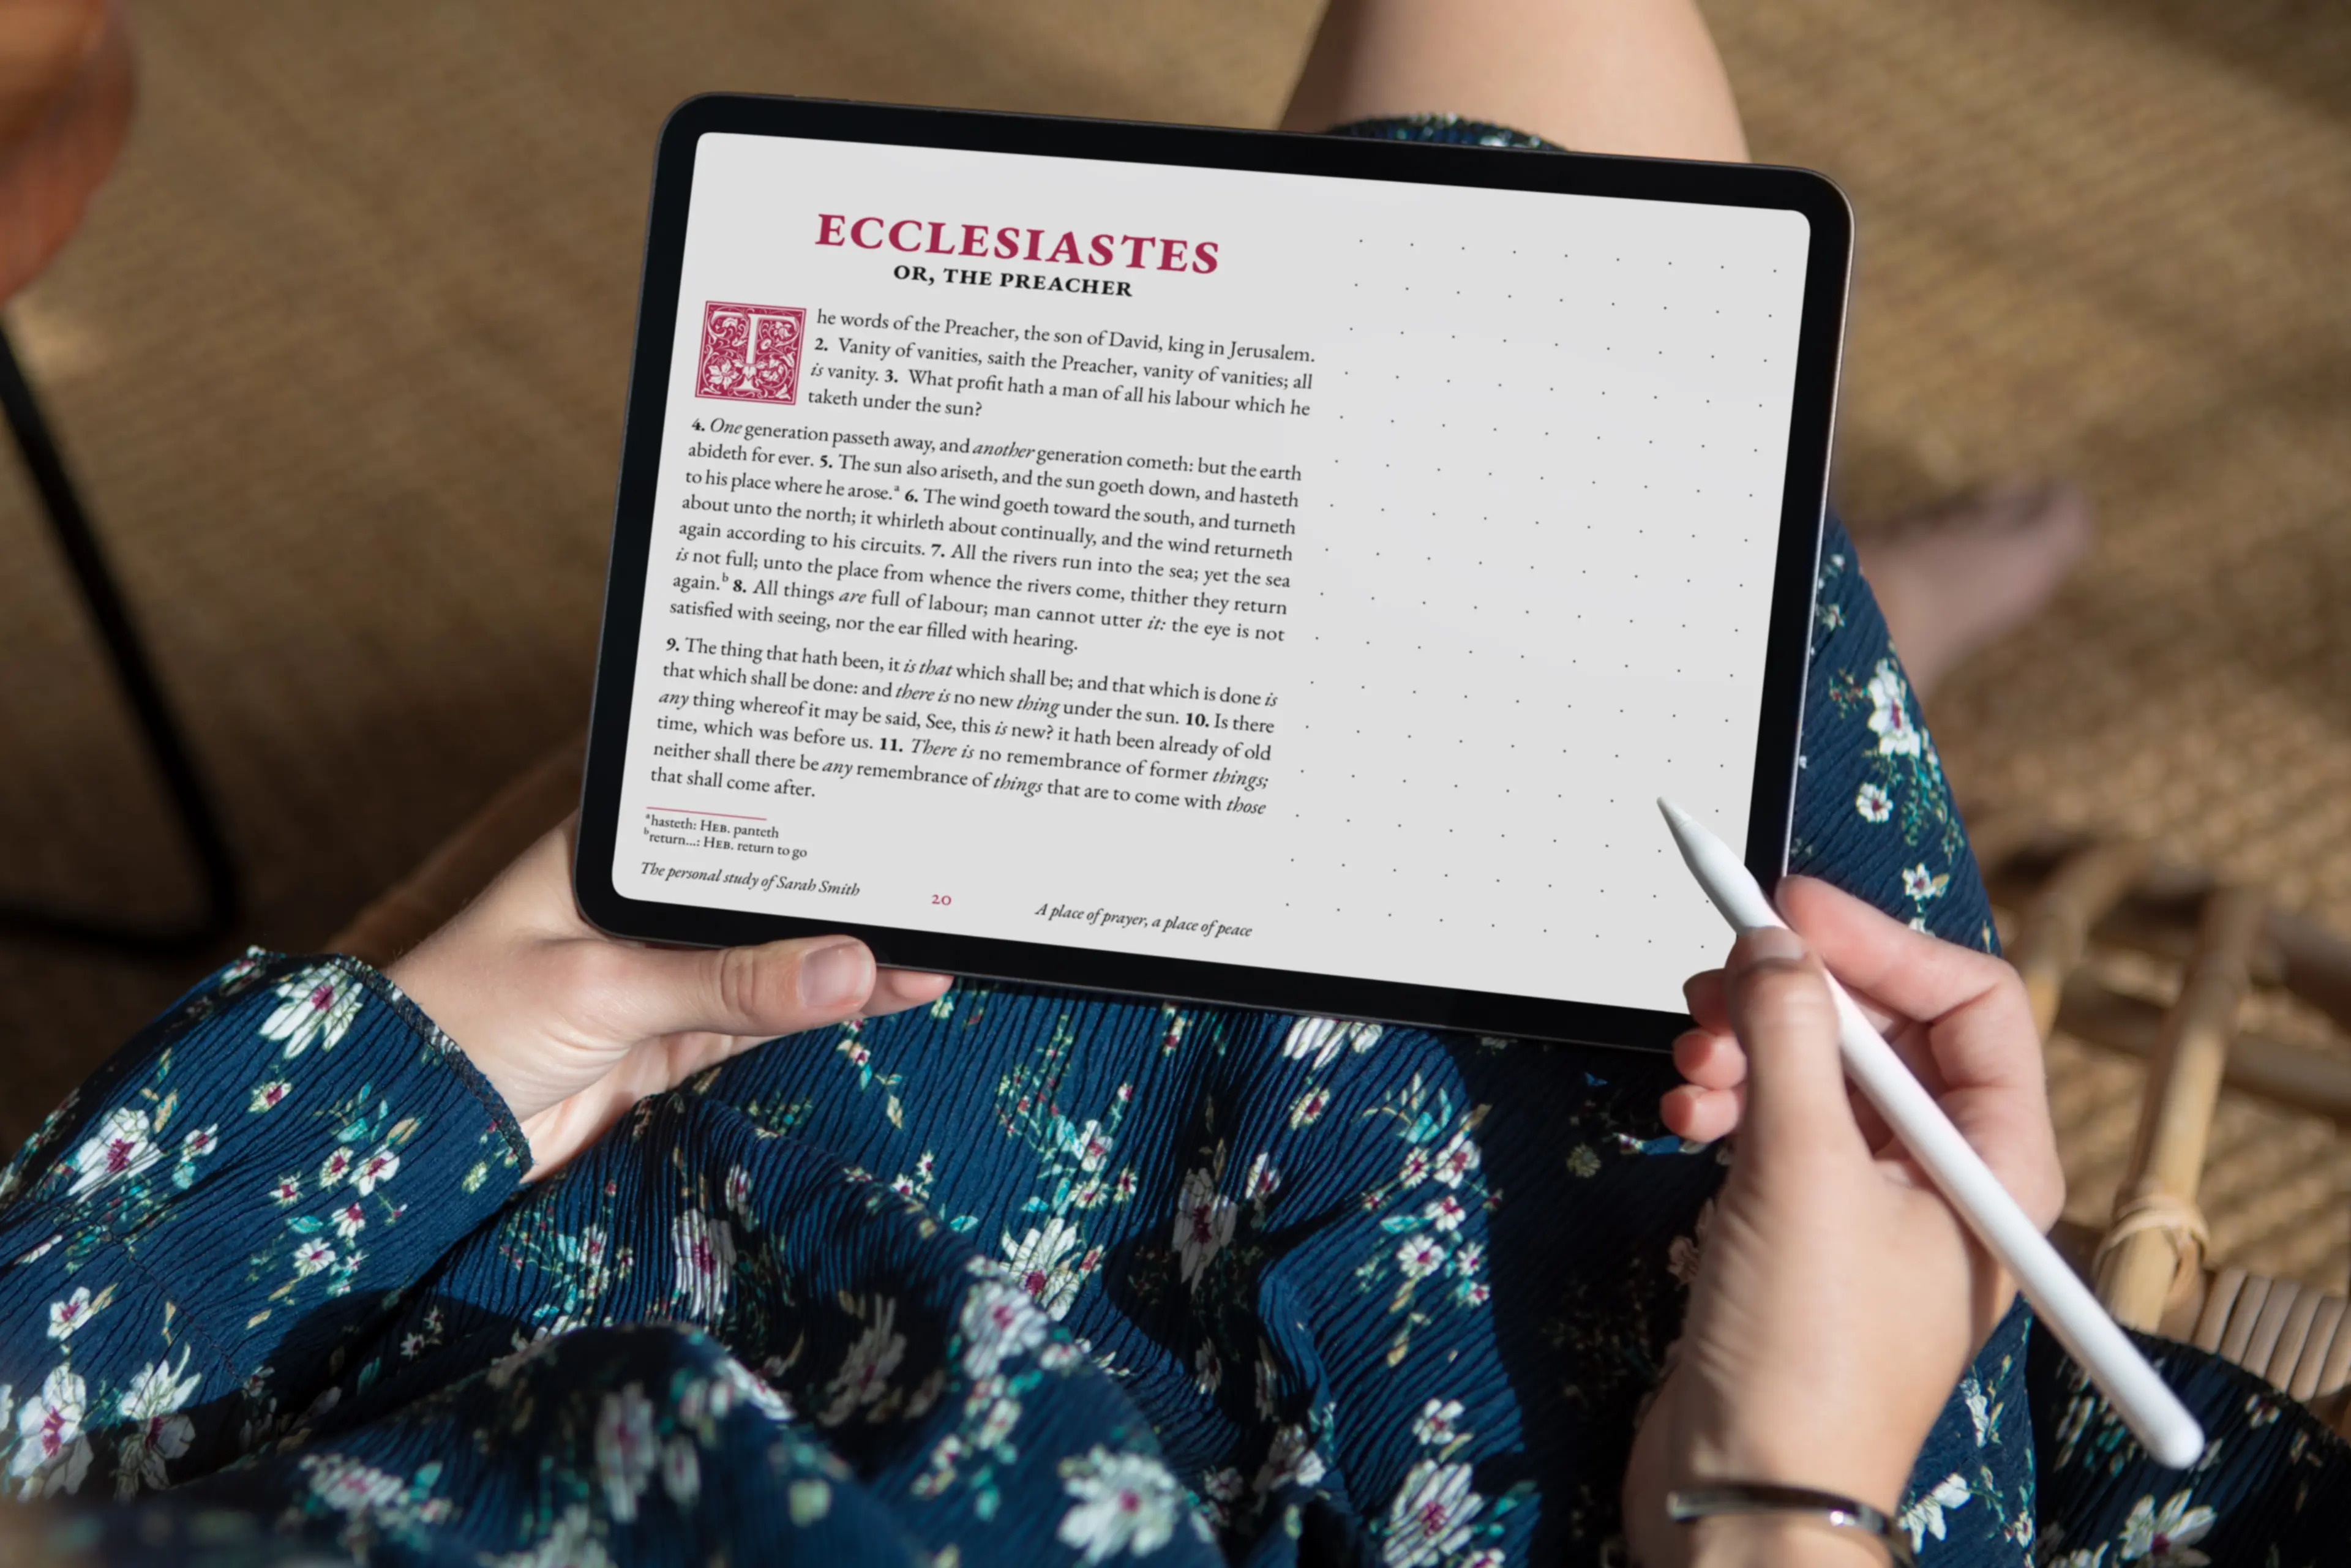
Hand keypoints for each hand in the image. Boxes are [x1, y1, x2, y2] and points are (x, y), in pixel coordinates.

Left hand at [384, 817, 950, 1180]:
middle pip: (767, 888)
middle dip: (849, 888)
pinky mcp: (675, 1036)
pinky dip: (826, 1009)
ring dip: (851, 954)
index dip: (816, 814)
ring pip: (779, 954)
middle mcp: (645, 900)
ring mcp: (663, 969)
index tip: (899, 817)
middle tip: (945, 881)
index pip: (734, 815)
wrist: (399, 1142)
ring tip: (941, 940)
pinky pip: (768, 1015)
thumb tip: (852, 969)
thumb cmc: (460, 1024)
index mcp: (615, 847)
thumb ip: (729, 983)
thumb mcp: (602, 990)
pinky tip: (889, 990)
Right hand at [1622, 876, 2061, 1564]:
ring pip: (1815, 1074)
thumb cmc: (1806, 1352)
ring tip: (1688, 1069)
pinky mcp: (1802, 1229)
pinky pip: (1773, 1126)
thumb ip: (1792, 1034)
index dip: (1879, 944)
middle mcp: (1946, 1177)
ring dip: (1746, 1052)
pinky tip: (1682, 1118)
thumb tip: (1775, 938)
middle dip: (1792, 999)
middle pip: (1881, 1031)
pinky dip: (1727, 1106)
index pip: (1969, 1001)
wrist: (1746, 1490)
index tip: (1785, 908)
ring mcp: (1871, 1204)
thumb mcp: (1800, 1168)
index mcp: (1999, 1163)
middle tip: (1710, 988)